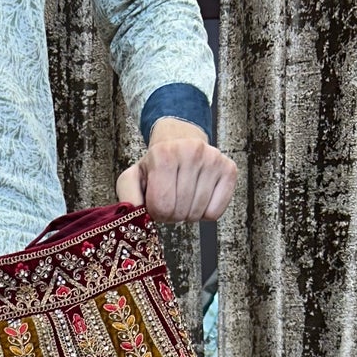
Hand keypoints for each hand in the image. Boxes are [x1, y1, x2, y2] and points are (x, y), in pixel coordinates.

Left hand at [116, 117, 236, 222]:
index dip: (157, 212)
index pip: (162, 207)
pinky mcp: (229, 169)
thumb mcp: (133, 177)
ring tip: (183, 196)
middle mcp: (191, 152)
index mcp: (164, 155)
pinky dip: (206, 213)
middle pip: (180, 212)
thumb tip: (134, 217)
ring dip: (188, 213)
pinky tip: (199, 197)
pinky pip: (216, 212)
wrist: (179, 139)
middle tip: (171, 199)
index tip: (156, 201)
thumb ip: (127, 198)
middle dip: (172, 214)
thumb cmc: (155, 164)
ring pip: (198, 213)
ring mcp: (213, 159)